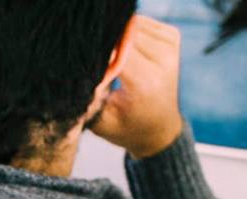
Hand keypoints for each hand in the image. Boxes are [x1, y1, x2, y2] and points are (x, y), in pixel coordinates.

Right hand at [92, 17, 184, 159]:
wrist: (158, 127)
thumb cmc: (126, 127)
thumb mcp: (100, 122)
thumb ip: (88, 97)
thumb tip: (75, 70)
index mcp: (146, 83)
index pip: (114, 50)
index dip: (94, 52)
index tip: (82, 65)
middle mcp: (163, 60)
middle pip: (123, 34)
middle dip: (104, 44)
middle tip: (93, 62)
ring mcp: (170, 46)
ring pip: (130, 24)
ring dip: (115, 38)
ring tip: (109, 60)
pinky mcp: (171, 36)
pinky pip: (140, 22)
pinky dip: (126, 33)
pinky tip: (123, 51)